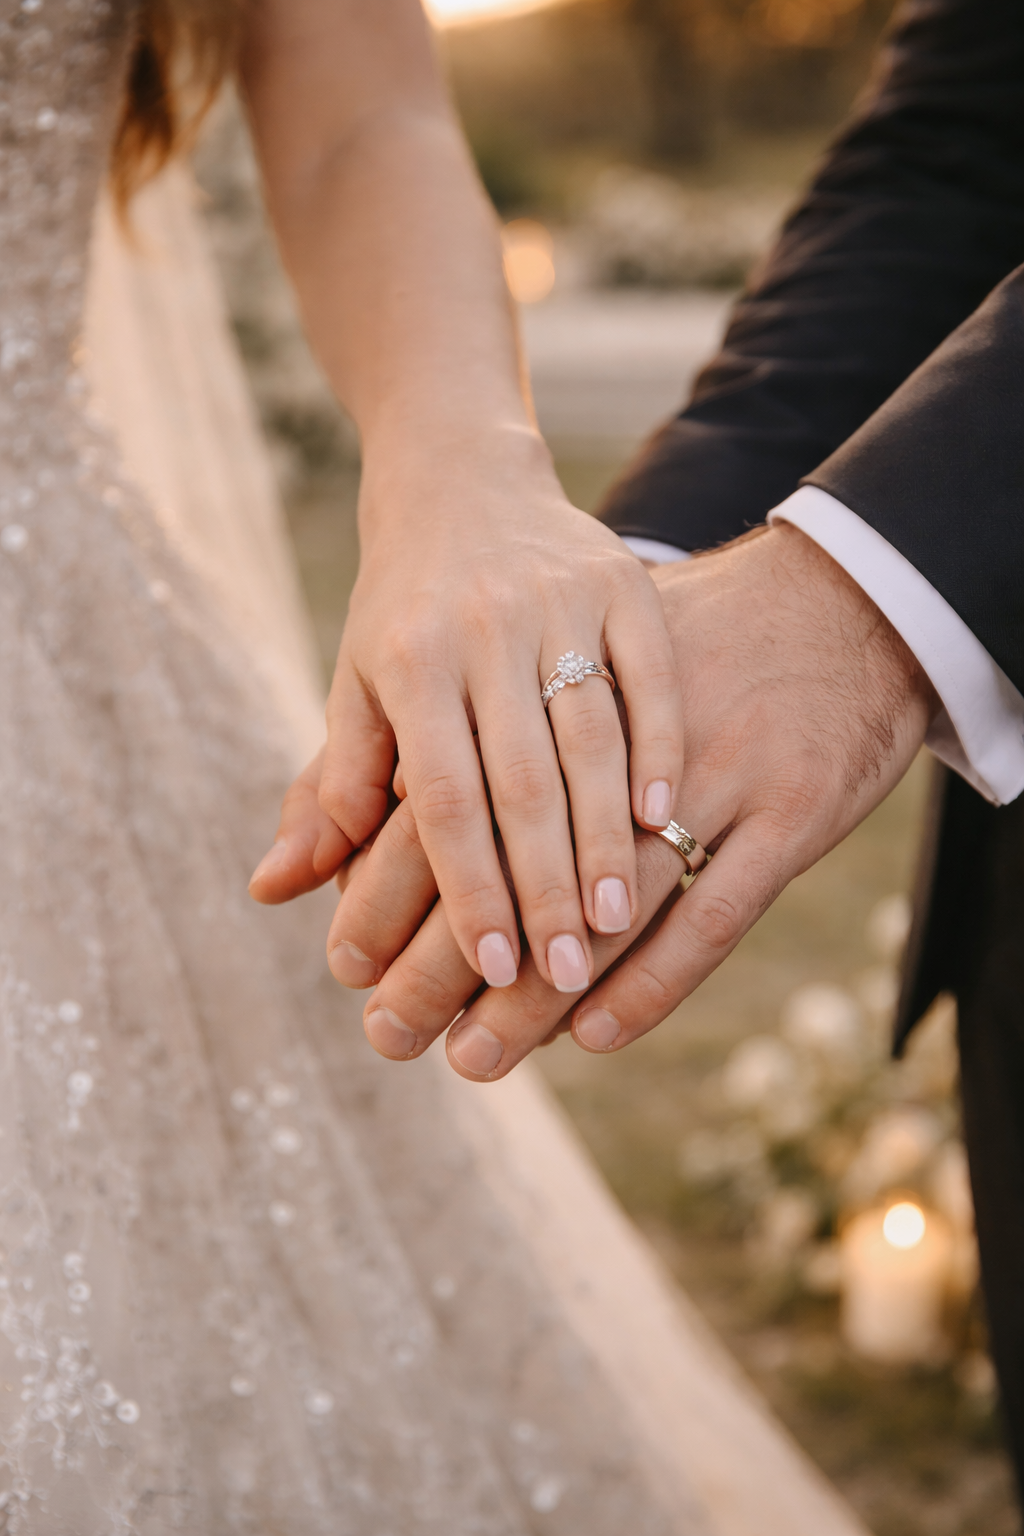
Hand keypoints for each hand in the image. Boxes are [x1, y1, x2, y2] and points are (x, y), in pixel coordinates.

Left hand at [250, 425, 684, 998]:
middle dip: (544, 888)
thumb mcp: (356, 680)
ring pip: (593, 737)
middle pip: (523, 782)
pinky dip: (659, 747)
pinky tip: (665, 819)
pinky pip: (651, 676)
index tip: (490, 968)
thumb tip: (279, 886)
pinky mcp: (622, 581)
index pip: (443, 798)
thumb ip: (335, 784)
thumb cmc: (403, 605)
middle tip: (564, 974)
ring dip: (607, 837)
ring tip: (613, 920)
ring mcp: (560, 601)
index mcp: (412, 659)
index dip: (470, 886)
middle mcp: (485, 628)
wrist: (462, 479)